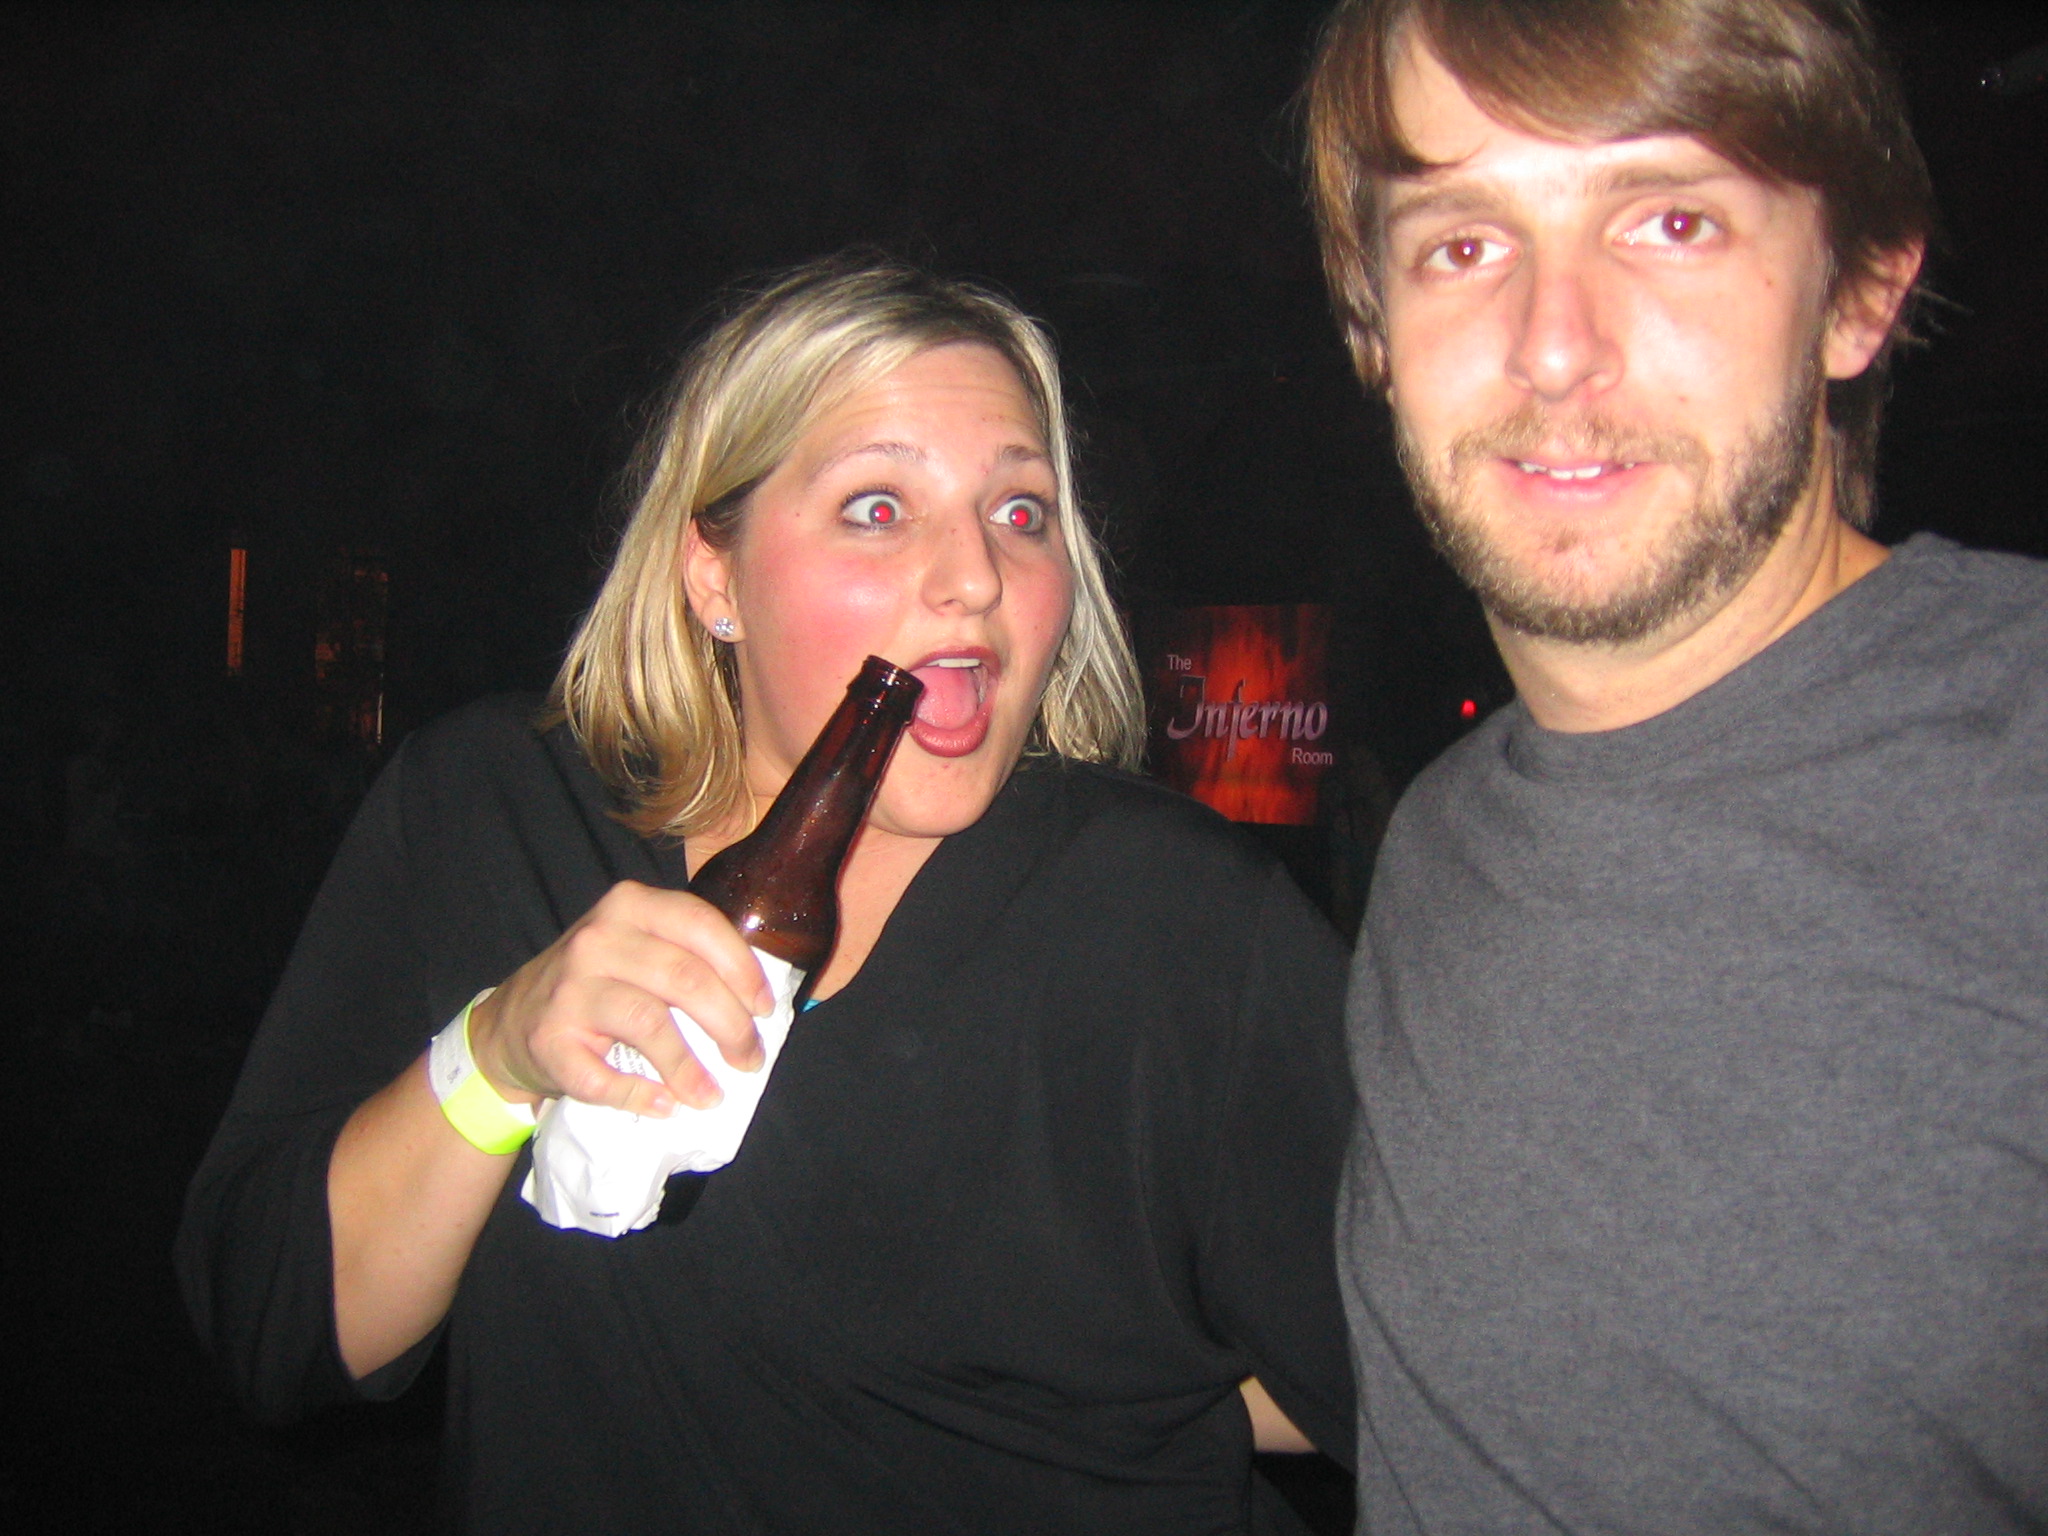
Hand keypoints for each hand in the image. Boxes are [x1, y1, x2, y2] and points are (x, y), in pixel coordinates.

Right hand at [466, 880, 772, 1115]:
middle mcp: (597, 939)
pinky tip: (666, 1105)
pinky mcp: (550, 1041)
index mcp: (630, 905)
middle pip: (684, 977)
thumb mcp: (636, 946)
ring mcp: (569, 990)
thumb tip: (757, 1001)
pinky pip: (604, 1076)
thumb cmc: (597, 983)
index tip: (765, 1009)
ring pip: (648, 1024)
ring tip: (712, 1095)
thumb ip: (687, 954)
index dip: (742, 970)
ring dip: (689, 1068)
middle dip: (730, 1025)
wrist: (511, 1023)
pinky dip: (641, 1096)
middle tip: (750, 1058)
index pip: (700, 925)